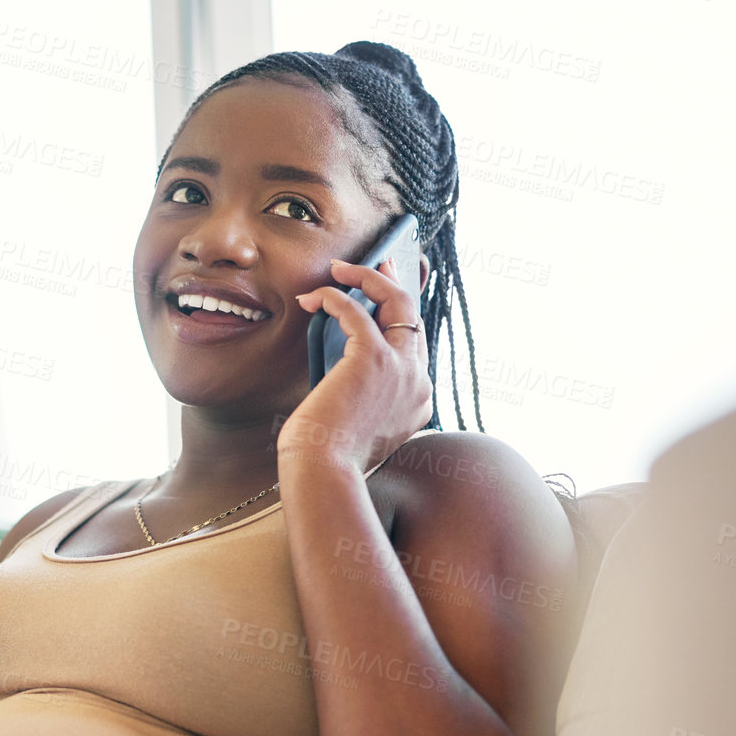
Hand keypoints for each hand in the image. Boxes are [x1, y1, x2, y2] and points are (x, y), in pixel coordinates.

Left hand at [280, 257, 433, 473]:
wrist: (324, 473)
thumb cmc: (329, 458)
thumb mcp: (359, 427)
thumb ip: (365, 399)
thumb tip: (344, 368)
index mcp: (418, 401)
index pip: (415, 347)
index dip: (400, 317)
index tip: (388, 293)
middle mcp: (420, 383)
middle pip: (414, 317)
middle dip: (394, 283)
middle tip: (376, 262)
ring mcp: (403, 369)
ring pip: (396, 303)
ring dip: (367, 279)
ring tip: (339, 270)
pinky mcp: (374, 359)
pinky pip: (357, 312)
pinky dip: (336, 298)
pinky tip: (316, 298)